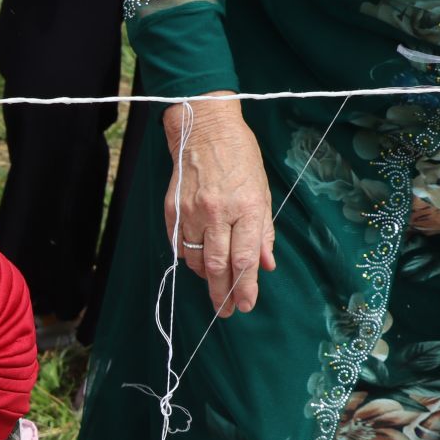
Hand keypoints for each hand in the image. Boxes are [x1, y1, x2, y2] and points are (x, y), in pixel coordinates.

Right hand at [165, 97, 275, 316]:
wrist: (203, 128)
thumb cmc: (239, 156)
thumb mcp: (262, 190)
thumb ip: (263, 231)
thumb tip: (266, 264)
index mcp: (245, 206)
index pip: (245, 258)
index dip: (245, 287)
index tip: (245, 305)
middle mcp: (217, 212)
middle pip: (218, 265)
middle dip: (222, 293)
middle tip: (226, 312)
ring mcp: (191, 212)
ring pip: (197, 259)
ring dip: (207, 277)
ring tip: (215, 284)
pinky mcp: (173, 211)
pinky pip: (181, 246)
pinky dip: (190, 259)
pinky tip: (199, 262)